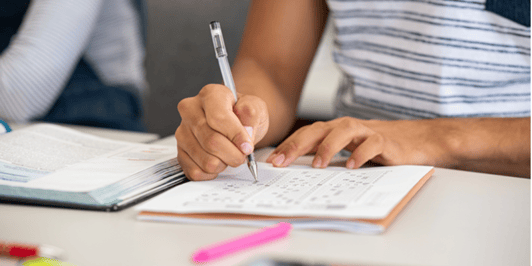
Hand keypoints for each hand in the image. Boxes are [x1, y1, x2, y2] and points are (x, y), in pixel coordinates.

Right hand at [175, 84, 268, 180]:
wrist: (235, 123)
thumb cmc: (243, 115)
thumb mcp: (255, 108)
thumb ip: (252, 115)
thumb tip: (246, 132)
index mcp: (210, 94)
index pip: (218, 118)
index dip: (235, 136)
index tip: (247, 147)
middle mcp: (191, 111)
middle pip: (211, 141)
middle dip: (233, 154)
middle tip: (242, 154)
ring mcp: (182, 132)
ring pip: (205, 160)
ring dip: (224, 164)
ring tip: (229, 155)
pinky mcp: (180, 151)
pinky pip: (196, 171)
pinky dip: (212, 172)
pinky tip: (218, 161)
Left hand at [266, 117, 458, 168]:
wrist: (418, 140)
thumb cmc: (379, 147)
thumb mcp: (349, 150)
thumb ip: (328, 155)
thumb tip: (299, 170)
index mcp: (336, 130)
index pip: (307, 134)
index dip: (289, 145)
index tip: (272, 161)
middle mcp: (348, 127)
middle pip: (318, 130)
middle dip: (297, 145)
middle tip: (281, 161)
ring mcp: (368, 132)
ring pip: (343, 132)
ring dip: (328, 147)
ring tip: (317, 165)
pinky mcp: (387, 141)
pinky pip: (372, 144)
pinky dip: (361, 154)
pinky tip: (352, 166)